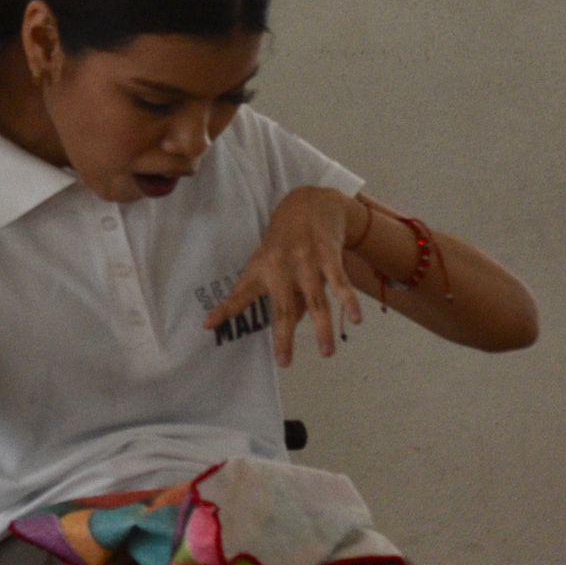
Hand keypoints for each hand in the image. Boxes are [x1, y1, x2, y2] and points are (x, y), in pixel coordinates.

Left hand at [204, 187, 365, 364]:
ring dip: (323, 329)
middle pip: (283, 308)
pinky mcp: (328, 255)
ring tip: (326, 353)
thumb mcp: (271, 260)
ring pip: (316, 302)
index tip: (209, 325)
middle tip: (285, 362)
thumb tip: (294, 324)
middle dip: (284, 336)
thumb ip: (282, 293)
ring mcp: (306, 261)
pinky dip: (349, 302)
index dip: (224, 310)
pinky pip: (340, 283)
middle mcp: (281, 266)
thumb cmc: (285, 239)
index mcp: (261, 268)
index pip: (240, 293)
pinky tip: (357, 319)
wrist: (309, 202)